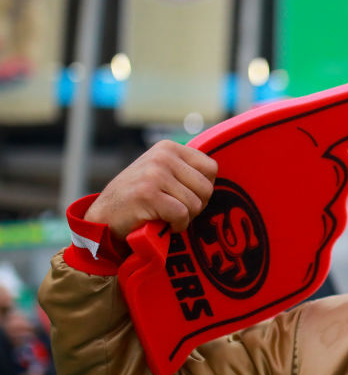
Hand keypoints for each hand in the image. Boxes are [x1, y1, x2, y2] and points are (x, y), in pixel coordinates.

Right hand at [85, 140, 217, 241]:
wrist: (103, 217)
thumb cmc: (138, 199)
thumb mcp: (161, 173)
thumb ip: (185, 170)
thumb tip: (217, 175)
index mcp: (169, 148)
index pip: (211, 169)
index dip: (202, 189)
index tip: (184, 196)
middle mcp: (163, 156)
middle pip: (207, 188)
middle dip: (196, 206)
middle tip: (175, 210)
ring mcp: (154, 174)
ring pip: (195, 204)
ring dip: (184, 218)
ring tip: (164, 215)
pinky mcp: (148, 194)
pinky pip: (182, 215)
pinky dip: (176, 226)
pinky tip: (161, 223)